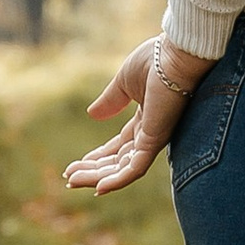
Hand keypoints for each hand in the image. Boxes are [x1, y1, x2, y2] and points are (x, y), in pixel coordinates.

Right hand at [64, 33, 215, 196]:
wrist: (174, 55)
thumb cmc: (156, 61)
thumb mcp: (124, 82)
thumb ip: (110, 101)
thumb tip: (92, 114)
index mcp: (145, 118)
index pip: (119, 146)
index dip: (98, 157)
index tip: (76, 165)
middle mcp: (151, 133)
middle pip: (118, 161)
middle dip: (93, 171)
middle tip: (69, 179)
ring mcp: (154, 139)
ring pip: (123, 169)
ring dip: (97, 177)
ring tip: (72, 182)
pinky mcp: (156, 142)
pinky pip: (135, 169)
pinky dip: (117, 181)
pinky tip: (98, 188)